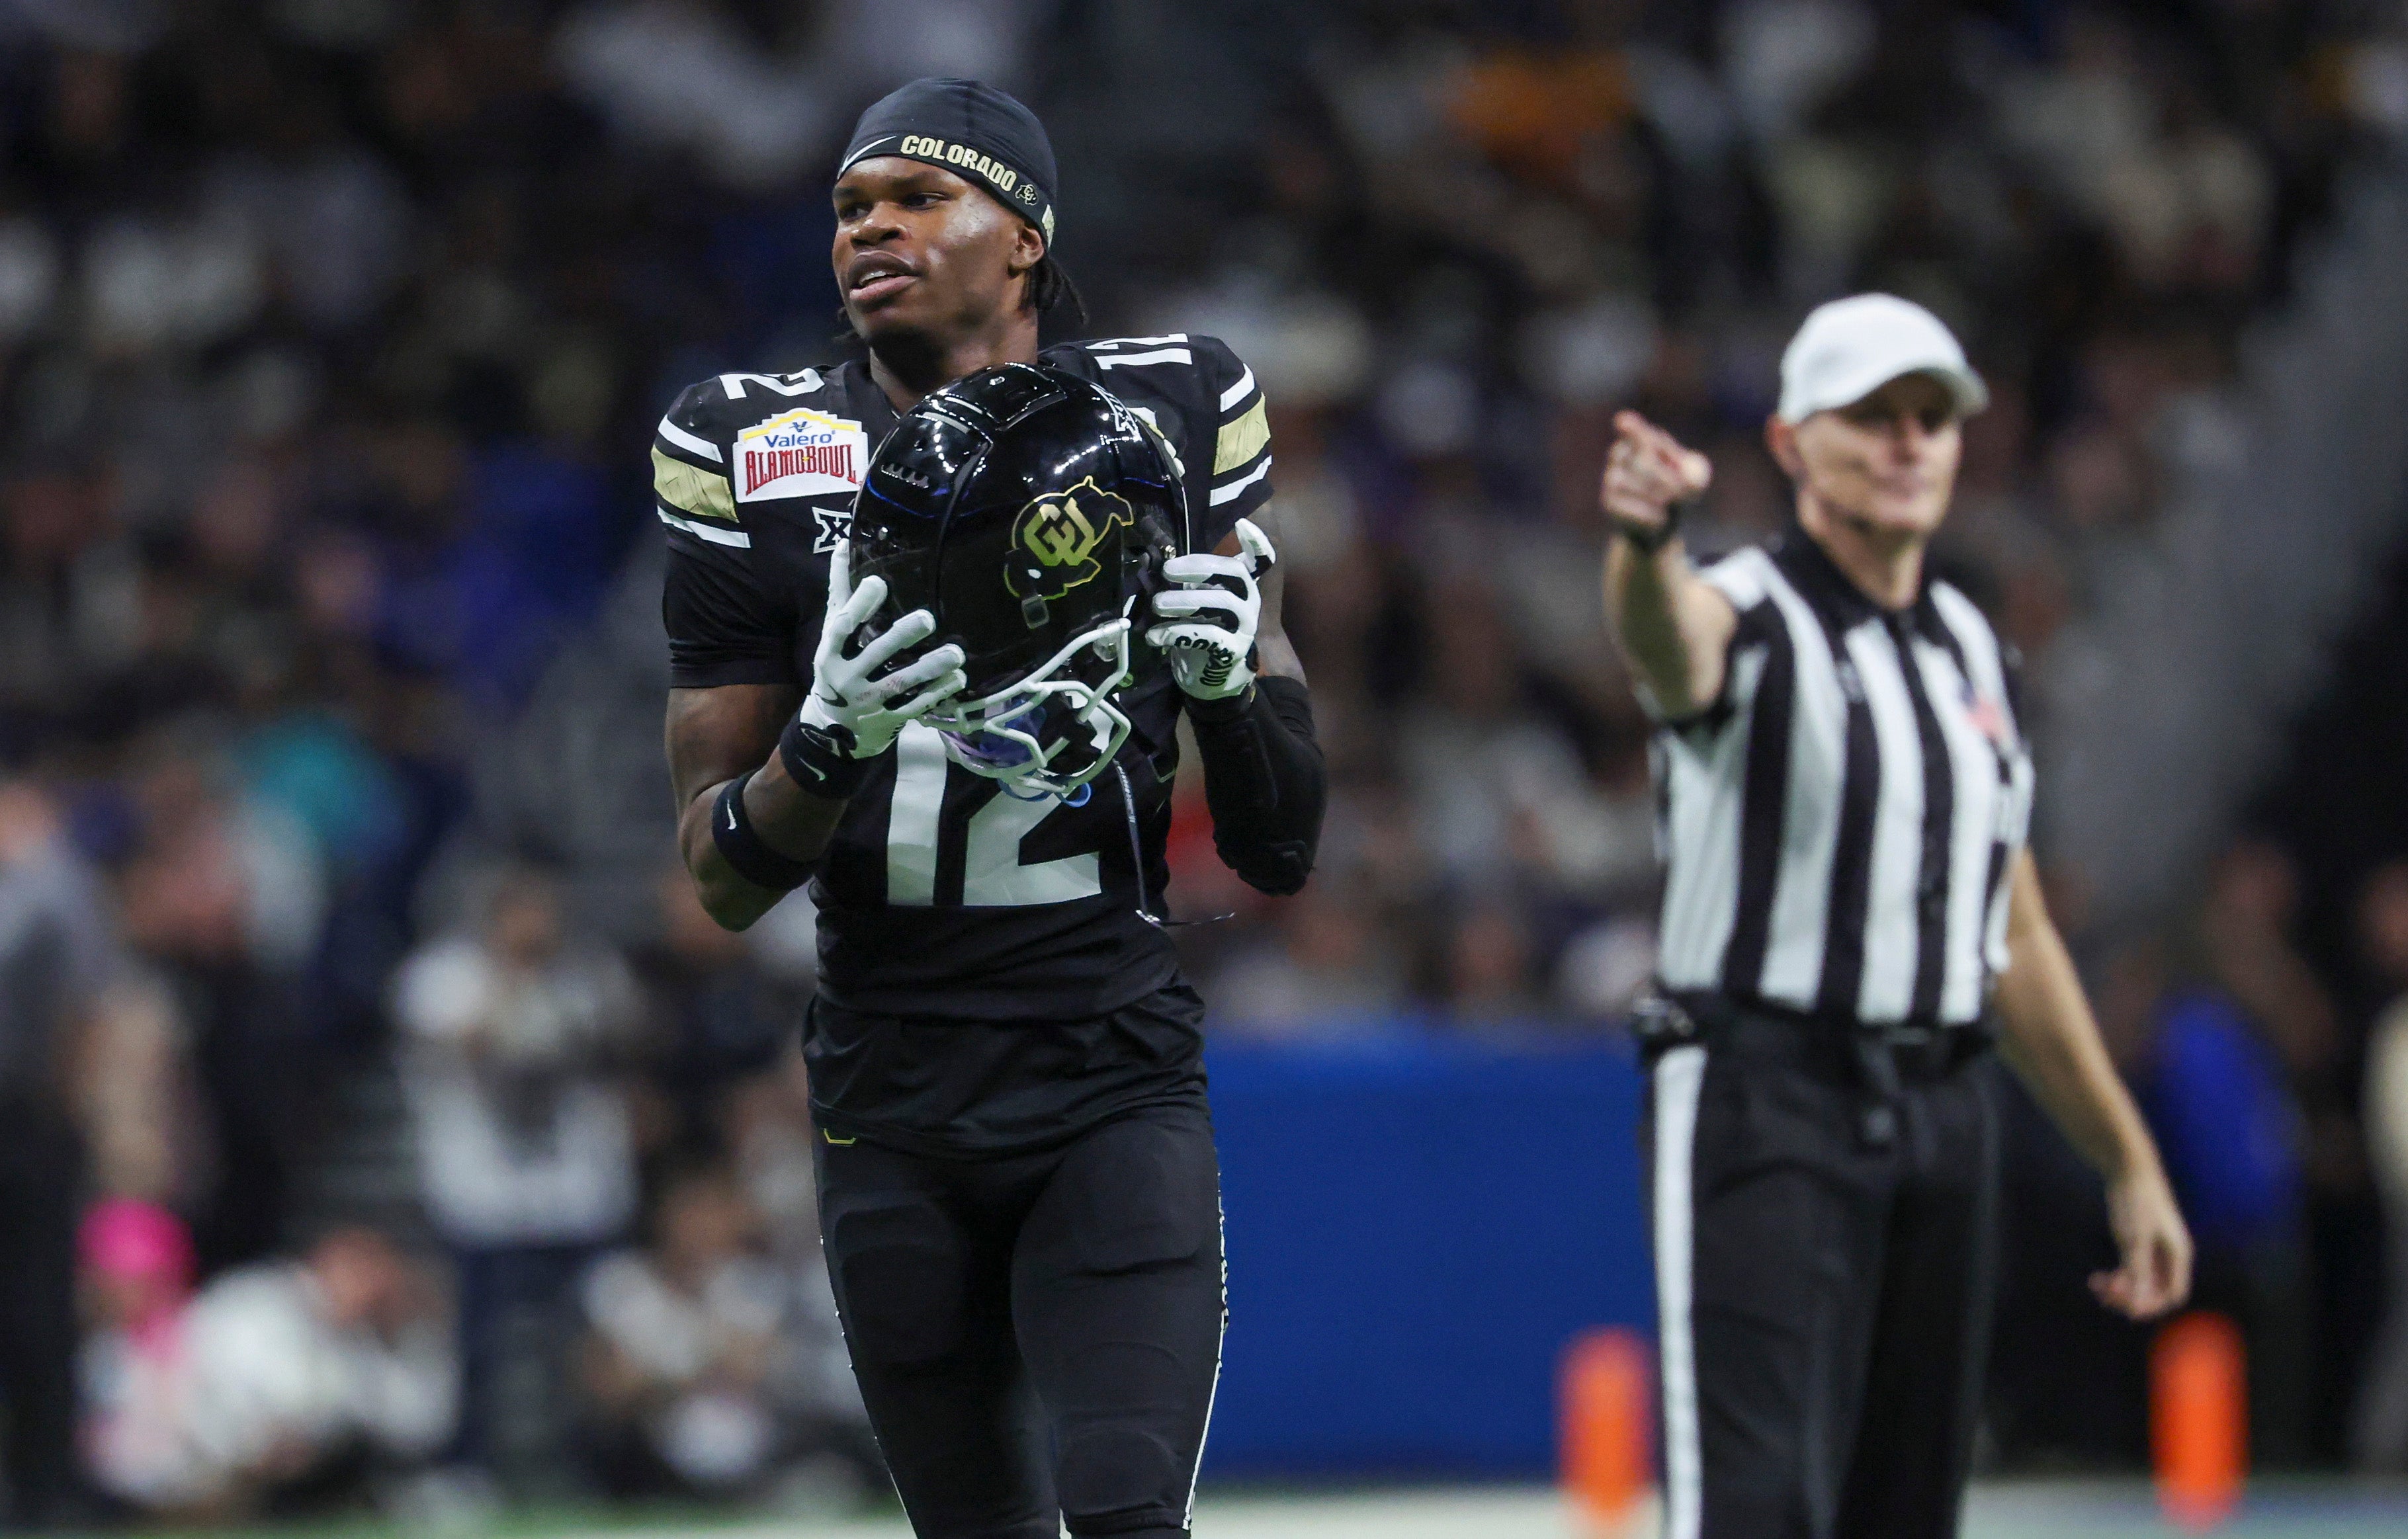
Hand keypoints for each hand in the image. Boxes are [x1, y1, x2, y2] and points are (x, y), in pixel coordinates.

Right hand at [798, 543, 967, 759]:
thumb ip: (840, 591)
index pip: (842, 627)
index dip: (858, 606)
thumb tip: (844, 543)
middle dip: (901, 637)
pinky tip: (959, 678)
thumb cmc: (837, 664)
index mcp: (831, 651)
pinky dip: (937, 693)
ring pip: (900, 683)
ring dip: (930, 668)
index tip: (879, 582)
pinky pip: (915, 705)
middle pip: (875, 654)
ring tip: (956, 653)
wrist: (832, 725)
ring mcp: (869, 700)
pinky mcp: (889, 718)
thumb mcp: (831, 631)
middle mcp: (847, 676)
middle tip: (928, 618)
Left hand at [1146, 517, 1271, 700]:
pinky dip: (1178, 633)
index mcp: (1241, 586)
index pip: (1260, 560)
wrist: (1210, 680)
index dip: (1256, 542)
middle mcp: (1248, 602)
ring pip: (1220, 602)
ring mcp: (1244, 626)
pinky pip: (1209, 635)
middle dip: (1199, 567)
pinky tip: (1155, 636)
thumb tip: (1152, 559)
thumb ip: (1182, 582)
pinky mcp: (1233, 651)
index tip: (1242, 522)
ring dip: (1183, 600)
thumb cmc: (1199, 634)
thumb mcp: (1192, 604)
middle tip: (1167, 570)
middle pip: (1233, 573)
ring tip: (1157, 605)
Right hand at [1601, 410, 1711, 540]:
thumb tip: (1687, 479)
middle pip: (1644, 463)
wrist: (1658, 523)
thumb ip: (1693, 474)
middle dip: (1668, 481)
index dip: (1632, 429)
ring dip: (1660, 500)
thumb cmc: (1676, 492)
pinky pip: (1633, 509)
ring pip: (1640, 487)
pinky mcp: (1608, 501)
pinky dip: (1652, 517)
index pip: (1637, 432)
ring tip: (1668, 507)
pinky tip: (1658, 519)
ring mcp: (1610, 477)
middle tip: (1680, 493)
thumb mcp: (1693, 480)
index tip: (1624, 422)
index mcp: (1640, 439)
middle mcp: (1619, 455)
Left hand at [2090, 1166, 2193, 1319]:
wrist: (2128, 1168)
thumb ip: (2138, 1272)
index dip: (2153, 1305)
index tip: (2127, 1309)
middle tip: (2104, 1296)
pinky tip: (2096, 1279)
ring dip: (2120, 1290)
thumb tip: (2139, 1306)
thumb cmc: (2136, 1201)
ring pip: (2140, 1283)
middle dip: (2131, 1297)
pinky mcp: (2138, 1244)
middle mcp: (2169, 1256)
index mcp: (2178, 1255)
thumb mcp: (2134, 1239)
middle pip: (2155, 1292)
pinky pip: (2130, 1271)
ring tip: (2096, 1285)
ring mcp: (2153, 1250)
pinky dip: (2115, 1278)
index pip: (2173, 1294)